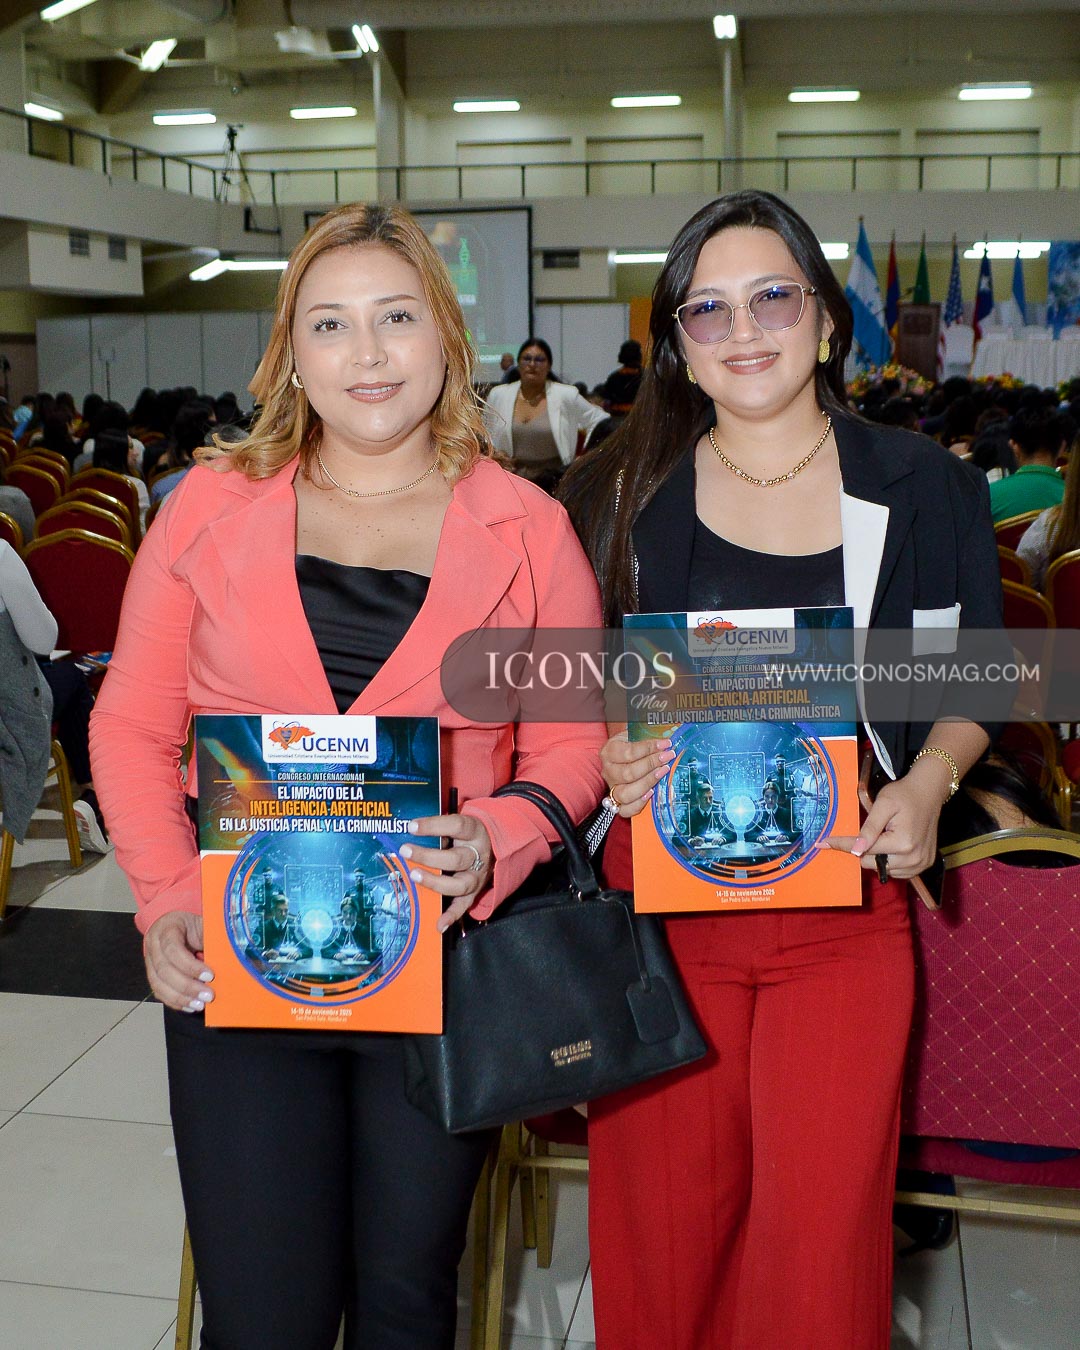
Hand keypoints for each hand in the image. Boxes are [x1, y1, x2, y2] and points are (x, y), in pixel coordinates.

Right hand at [144, 911, 213, 1013]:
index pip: (173, 949)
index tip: (210, 976)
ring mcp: (149, 961)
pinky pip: (159, 992)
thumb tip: (227, 957)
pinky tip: (190, 1006)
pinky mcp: (152, 975)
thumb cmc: (192, 926)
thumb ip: (211, 939)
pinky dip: (175, 1001)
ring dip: (180, 998)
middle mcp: (153, 945)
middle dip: (187, 986)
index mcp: (166, 928)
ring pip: (159, 984)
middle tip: (208, 995)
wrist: (174, 925)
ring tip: (200, 1005)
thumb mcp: (203, 924)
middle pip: (164, 970)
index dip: (190, 966)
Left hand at [401, 814, 493, 932]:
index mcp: (475, 832)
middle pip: (456, 859)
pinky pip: (464, 906)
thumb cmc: (464, 834)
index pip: (456, 826)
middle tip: (405, 851)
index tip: (411, 826)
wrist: (492, 846)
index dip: (434, 826)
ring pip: (459, 884)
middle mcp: (479, 855)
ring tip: (414, 876)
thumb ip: (439, 829)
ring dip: (435, 882)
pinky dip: (452, 916)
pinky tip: (439, 925)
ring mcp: (477, 877)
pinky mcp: (474, 893)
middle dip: (428, 857)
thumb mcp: (457, 826)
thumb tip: (407, 830)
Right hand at [600, 729, 673, 817]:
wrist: (622, 756)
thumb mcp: (635, 733)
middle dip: (651, 764)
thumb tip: (668, 728)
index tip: (666, 744)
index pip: (628, 752)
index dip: (649, 748)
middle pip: (628, 773)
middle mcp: (608, 770)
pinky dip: (638, 804)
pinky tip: (651, 794)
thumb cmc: (631, 744)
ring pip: (626, 793)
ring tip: (663, 772)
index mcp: (609, 751)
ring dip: (648, 783)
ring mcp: (611, 787)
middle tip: (668, 757)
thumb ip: (647, 732)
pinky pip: (624, 810)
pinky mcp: (617, 802)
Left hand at [824, 772, 941, 878]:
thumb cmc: (904, 795)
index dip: (843, 844)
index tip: (823, 843)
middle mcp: (913, 858)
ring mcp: (920, 864)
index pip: (863, 850)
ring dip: (879, 857)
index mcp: (903, 843)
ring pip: (884, 870)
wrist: (928, 792)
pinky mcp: (924, 864)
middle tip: (874, 830)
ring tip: (887, 836)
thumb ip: (869, 828)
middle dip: (866, 849)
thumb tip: (856, 849)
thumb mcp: (883, 804)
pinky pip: (899, 872)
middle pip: (872, 863)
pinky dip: (891, 862)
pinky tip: (893, 846)